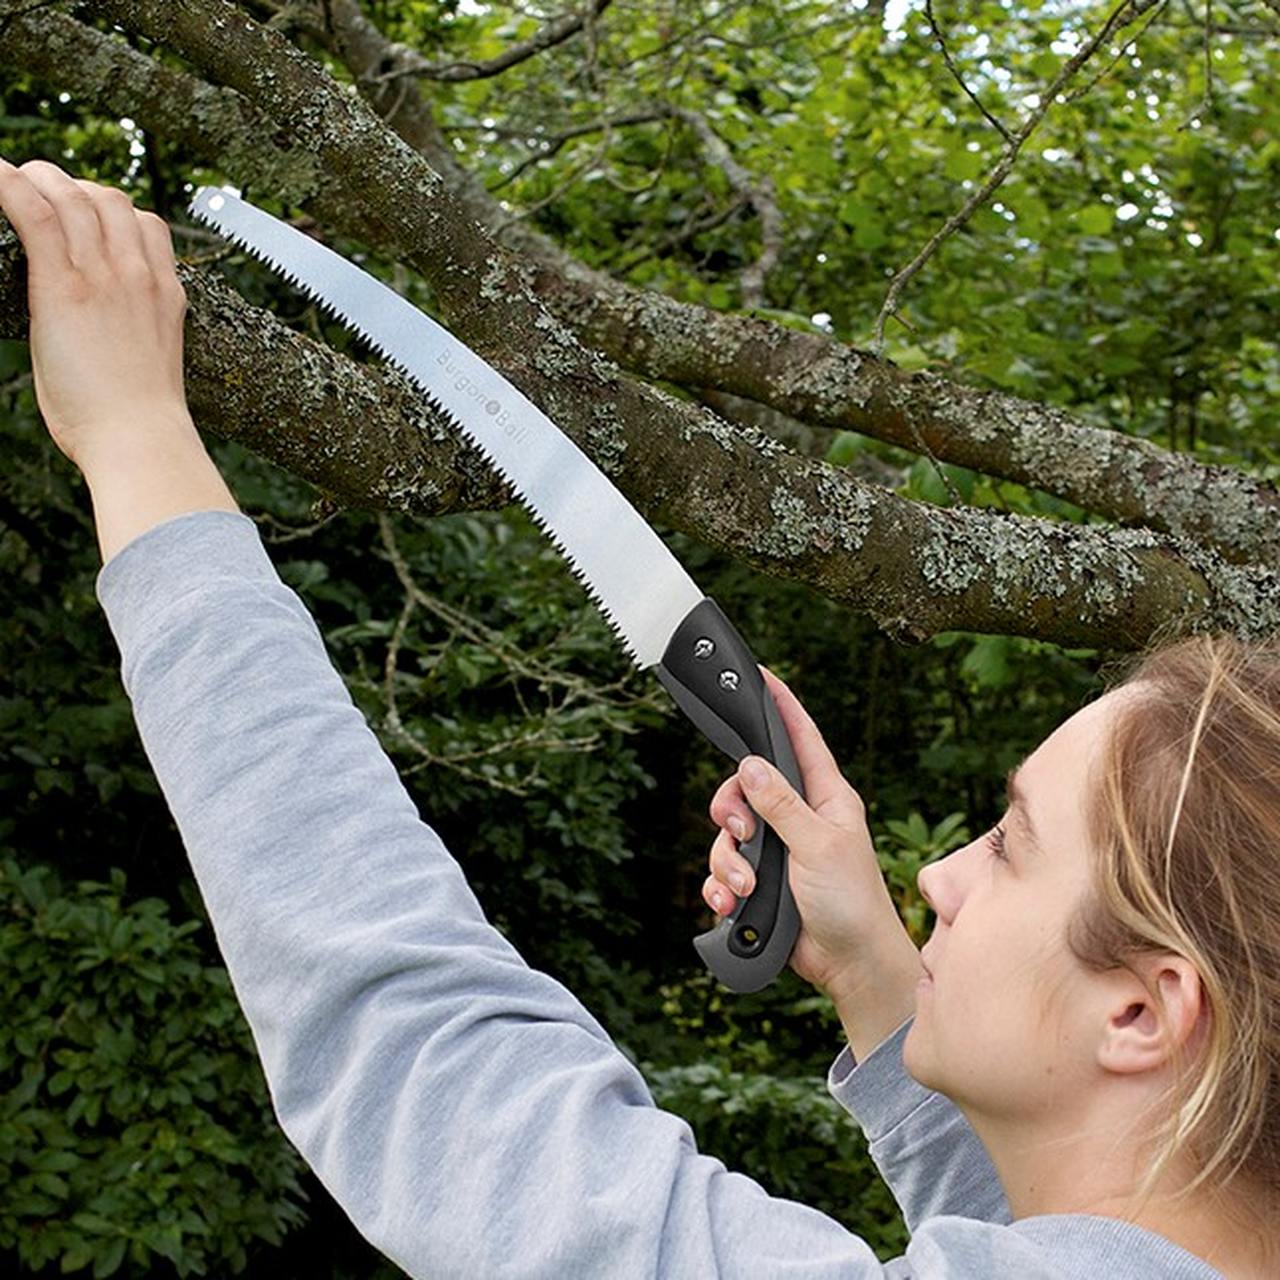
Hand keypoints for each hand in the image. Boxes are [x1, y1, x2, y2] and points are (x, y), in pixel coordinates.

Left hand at [0, 157, 193, 470]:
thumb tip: (94, 335)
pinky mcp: (64, 288)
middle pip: (107, 198)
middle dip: (70, 186)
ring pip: (70, 195)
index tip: (84, 217)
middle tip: (37, 196)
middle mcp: (138, 276)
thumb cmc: (140, 422)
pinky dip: (5, 185)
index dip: (112, 210)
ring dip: (36, 179)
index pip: (147, 224)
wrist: (140, 439)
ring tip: (8, 183)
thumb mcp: (150, 364)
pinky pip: (32, 213)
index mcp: (164, 295)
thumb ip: (128, 333)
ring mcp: (103, 278)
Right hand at [702, 667, 911, 997]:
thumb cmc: (852, 903)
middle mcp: (800, 816)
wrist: (849, 965)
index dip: (781, 705)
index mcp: (826, 797)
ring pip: (729, 833)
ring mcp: (780, 849)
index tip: (761, 674)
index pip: (800, 737)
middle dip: (731, 811)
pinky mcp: (763, 880)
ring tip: (745, 887)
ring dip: (728, 862)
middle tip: (741, 834)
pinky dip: (721, 886)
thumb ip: (781, 804)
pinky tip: (732, 903)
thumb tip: (751, 764)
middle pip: (746, 787)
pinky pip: (725, 870)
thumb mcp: (818, 846)